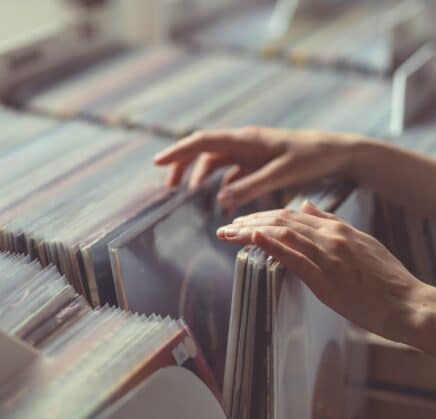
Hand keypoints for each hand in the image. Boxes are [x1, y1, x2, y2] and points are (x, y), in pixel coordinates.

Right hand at [153, 127, 363, 209]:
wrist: (338, 153)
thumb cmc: (313, 158)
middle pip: (204, 151)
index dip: (179, 151)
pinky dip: (224, 186)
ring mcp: (250, 152)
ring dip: (202, 177)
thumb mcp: (283, 173)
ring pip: (216, 162)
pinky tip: (224, 202)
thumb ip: (252, 185)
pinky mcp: (258, 162)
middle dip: (183, 165)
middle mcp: (244, 142)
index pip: (204, 142)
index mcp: (247, 139)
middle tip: (169, 186)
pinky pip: (232, 173)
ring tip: (190, 195)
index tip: (157, 162)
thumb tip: (222, 198)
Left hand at [217, 200, 435, 354]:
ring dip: (251, 231)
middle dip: (249, 222)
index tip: (242, 221)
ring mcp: (329, 256)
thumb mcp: (360, 241)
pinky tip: (254, 238)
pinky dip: (273, 245)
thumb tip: (304, 204)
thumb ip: (329, 222)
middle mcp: (330, 237)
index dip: (262, 215)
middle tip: (225, 227)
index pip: (290, 214)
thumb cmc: (386, 278)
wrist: (409, 304)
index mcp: (336, 229)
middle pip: (281, 220)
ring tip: (228, 233)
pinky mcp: (327, 278)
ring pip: (283, 234)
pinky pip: (296, 258)